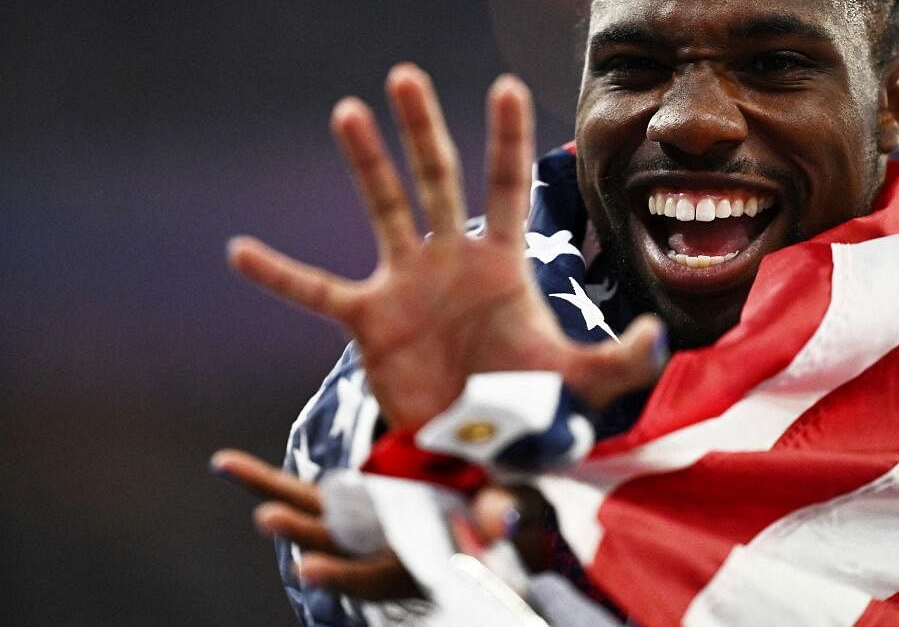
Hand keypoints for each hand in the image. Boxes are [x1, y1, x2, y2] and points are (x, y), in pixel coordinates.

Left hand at [211, 450, 554, 596]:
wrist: (507, 517)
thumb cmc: (519, 521)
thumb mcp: (525, 518)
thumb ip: (513, 515)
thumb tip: (498, 517)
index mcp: (419, 562)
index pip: (375, 577)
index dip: (343, 575)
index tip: (306, 570)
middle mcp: (385, 549)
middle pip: (330, 544)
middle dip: (298, 530)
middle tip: (265, 517)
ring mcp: (368, 526)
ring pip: (313, 516)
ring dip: (274, 496)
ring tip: (228, 466)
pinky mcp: (361, 503)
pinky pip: (314, 497)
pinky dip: (280, 488)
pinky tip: (236, 469)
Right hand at [227, 64, 661, 429]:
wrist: (472, 444)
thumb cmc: (526, 406)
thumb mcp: (579, 383)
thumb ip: (620, 360)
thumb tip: (660, 337)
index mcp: (502, 263)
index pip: (510, 187)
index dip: (506, 139)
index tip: (505, 84)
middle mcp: (450, 259)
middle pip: (436, 178)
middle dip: (423, 128)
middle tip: (406, 76)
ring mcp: (405, 284)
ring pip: (382, 209)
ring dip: (365, 163)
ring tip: (348, 111)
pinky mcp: (369, 321)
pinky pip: (317, 291)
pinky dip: (281, 275)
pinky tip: (241, 251)